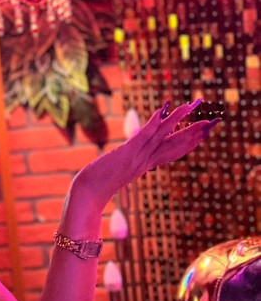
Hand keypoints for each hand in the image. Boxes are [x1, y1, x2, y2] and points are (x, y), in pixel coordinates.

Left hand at [74, 98, 221, 204]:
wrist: (88, 195)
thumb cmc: (99, 185)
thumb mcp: (119, 173)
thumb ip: (129, 166)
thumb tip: (133, 162)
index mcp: (146, 166)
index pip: (173, 152)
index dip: (190, 142)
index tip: (204, 132)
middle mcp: (146, 161)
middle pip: (175, 145)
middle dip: (194, 133)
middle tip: (212, 121)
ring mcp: (137, 157)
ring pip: (162, 136)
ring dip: (177, 120)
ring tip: (191, 105)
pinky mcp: (126, 152)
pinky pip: (144, 136)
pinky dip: (155, 123)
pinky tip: (163, 111)